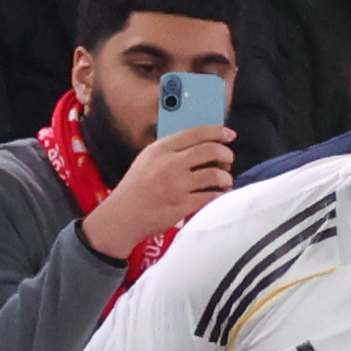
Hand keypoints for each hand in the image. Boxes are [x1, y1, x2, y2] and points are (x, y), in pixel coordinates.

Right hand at [80, 124, 235, 260]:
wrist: (121, 218)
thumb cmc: (135, 189)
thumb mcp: (146, 160)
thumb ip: (170, 150)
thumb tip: (202, 143)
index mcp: (159, 150)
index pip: (195, 133)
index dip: (217, 131)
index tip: (230, 135)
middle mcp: (169, 164)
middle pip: (211, 150)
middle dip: (226, 154)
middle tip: (228, 160)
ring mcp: (177, 185)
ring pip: (216, 174)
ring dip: (226, 177)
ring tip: (224, 181)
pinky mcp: (183, 205)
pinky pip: (212, 196)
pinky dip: (219, 194)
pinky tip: (218, 194)